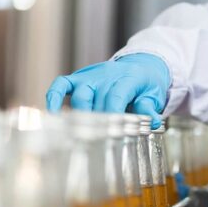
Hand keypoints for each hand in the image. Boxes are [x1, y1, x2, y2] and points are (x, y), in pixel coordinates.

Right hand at [46, 53, 169, 128]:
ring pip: (79, 96)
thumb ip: (150, 108)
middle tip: (98, 142)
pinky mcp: (78, 78)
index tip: (113, 134)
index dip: (113, 115)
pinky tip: (53, 113)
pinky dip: (54, 97)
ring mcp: (90, 76)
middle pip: (97, 100)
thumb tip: (153, 122)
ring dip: (80, 116)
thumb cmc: (147, 85)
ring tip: (82, 135)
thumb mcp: (154, 95)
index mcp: (128, 78)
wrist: (141, 64)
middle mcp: (107, 75)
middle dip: (97, 122)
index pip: (116, 97)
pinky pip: (61, 85)